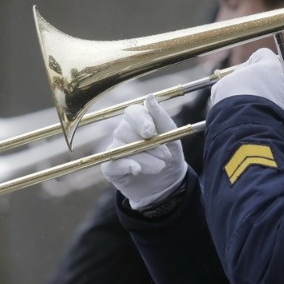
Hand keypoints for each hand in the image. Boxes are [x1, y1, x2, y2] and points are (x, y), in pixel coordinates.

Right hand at [101, 95, 187, 209]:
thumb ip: (162, 119)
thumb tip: (150, 97)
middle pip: (126, 131)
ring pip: (122, 149)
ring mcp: (115, 149)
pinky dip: (126, 166)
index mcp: (138, 120)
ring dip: (144, 159)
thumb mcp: (173, 138)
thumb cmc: (169, 157)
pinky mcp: (110, 168)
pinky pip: (112, 164)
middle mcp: (123, 132)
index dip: (141, 121)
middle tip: (165, 156)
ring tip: (160, 167)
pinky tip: (137, 171)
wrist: (167, 185)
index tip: (150, 132)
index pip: (132, 112)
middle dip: (149, 146)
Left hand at [209, 47, 283, 122]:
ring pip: (237, 81)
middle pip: (250, 68)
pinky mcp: (218, 91)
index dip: (269, 65)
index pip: (265, 54)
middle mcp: (246, 68)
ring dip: (242, 90)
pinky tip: (238, 110)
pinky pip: (224, 91)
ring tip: (251, 107)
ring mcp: (230, 79)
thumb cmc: (280, 110)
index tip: (273, 77)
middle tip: (264, 96)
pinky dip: (229, 99)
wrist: (253, 127)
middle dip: (256, 79)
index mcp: (266, 65)